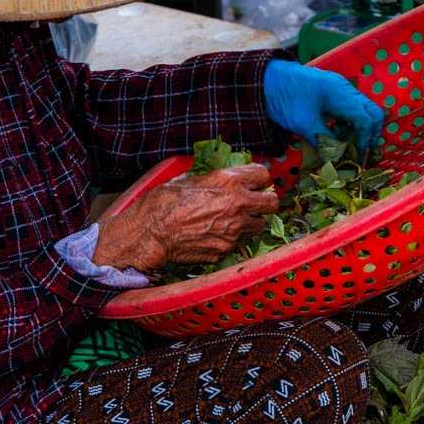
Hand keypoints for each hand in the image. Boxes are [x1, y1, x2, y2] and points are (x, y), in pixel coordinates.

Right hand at [94, 165, 278, 270]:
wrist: (151, 233)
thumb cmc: (164, 202)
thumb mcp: (189, 179)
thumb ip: (213, 178)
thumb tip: (222, 177)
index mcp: (229, 182)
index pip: (263, 175)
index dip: (258, 178)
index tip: (255, 182)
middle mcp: (238, 205)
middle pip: (272, 202)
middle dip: (265, 201)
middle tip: (254, 202)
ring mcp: (235, 230)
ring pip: (260, 225)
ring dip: (251, 221)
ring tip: (234, 220)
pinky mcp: (227, 248)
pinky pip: (240, 242)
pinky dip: (234, 238)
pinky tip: (217, 234)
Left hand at [262, 59, 384, 152]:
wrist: (265, 79)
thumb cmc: (283, 98)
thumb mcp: (304, 124)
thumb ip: (324, 142)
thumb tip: (337, 162)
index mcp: (340, 94)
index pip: (366, 119)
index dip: (365, 140)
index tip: (357, 156)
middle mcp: (345, 89)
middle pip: (371, 112)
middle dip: (369, 134)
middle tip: (359, 153)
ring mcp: (340, 89)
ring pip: (362, 111)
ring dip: (358, 130)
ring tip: (345, 146)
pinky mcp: (332, 92)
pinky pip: (350, 109)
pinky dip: (349, 124)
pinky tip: (336, 134)